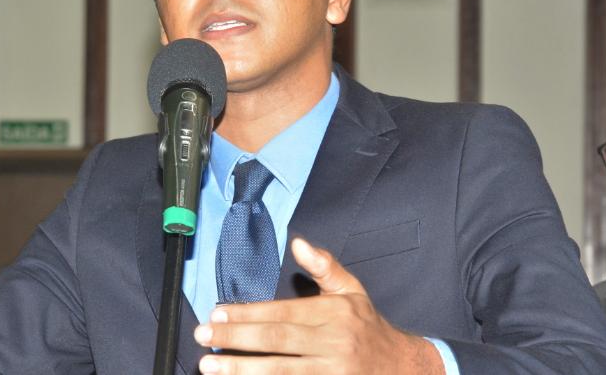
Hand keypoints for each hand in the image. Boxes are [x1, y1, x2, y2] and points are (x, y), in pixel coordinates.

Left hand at [193, 238, 442, 374]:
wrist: (403, 369)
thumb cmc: (368, 327)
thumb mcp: (352, 291)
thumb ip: (324, 266)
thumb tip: (297, 244)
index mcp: (334, 314)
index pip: (283, 312)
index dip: (248, 314)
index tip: (217, 314)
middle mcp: (332, 343)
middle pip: (277, 341)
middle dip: (236, 339)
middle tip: (202, 336)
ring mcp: (331, 373)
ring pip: (280, 371)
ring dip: (241, 369)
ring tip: (210, 365)